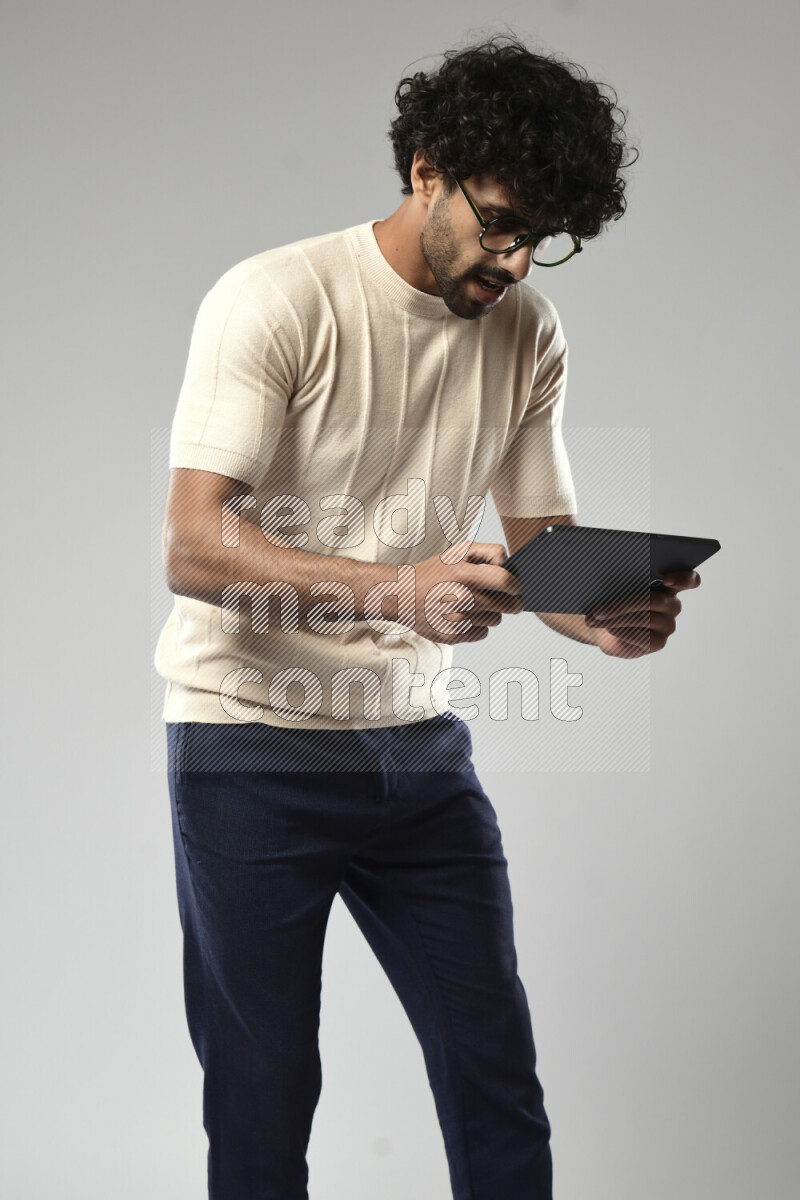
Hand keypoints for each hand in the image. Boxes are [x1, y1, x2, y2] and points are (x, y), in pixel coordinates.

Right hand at [409, 540, 523, 644]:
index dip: (516, 585)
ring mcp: (457, 620)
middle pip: (508, 605)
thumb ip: (489, 552)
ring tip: (474, 603)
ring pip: (496, 620)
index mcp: (465, 574)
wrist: (401, 595)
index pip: (507, 582)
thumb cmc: (433, 572)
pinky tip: (463, 615)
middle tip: (502, 597)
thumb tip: (510, 566)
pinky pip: (482, 633)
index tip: (514, 586)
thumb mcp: (459, 551)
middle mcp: (461, 598)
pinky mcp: (452, 636)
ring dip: (491, 612)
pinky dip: (478, 626)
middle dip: (510, 601)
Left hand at [583, 570, 701, 658]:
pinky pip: (641, 637)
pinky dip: (621, 631)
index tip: (665, 579)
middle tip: (599, 608)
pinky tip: (607, 629)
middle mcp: (672, 604)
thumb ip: (621, 579)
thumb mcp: (616, 586)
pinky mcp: (658, 642)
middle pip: (654, 600)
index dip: (682, 578)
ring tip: (595, 618)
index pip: (690, 580)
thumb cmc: (613, 598)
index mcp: (670, 585)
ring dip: (615, 618)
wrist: (605, 625)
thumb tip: (608, 576)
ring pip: (644, 618)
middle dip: (623, 604)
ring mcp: (667, 624)